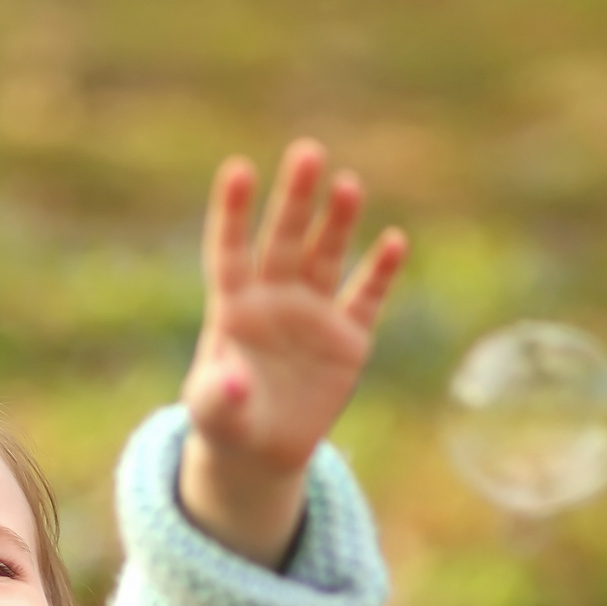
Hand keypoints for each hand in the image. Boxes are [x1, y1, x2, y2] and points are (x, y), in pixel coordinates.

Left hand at [179, 139, 409, 565]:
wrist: (262, 451)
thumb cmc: (226, 422)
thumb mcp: (213, 415)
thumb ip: (217, 396)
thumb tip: (233, 381)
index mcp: (233, 306)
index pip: (230, 250)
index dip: (233, 212)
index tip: (238, 170)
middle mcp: (274, 297)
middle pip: (284, 239)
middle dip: (295, 198)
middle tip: (307, 152)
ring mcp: (314, 312)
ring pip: (326, 255)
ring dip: (337, 221)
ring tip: (348, 184)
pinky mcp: (349, 337)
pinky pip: (367, 297)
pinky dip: (381, 271)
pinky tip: (394, 240)